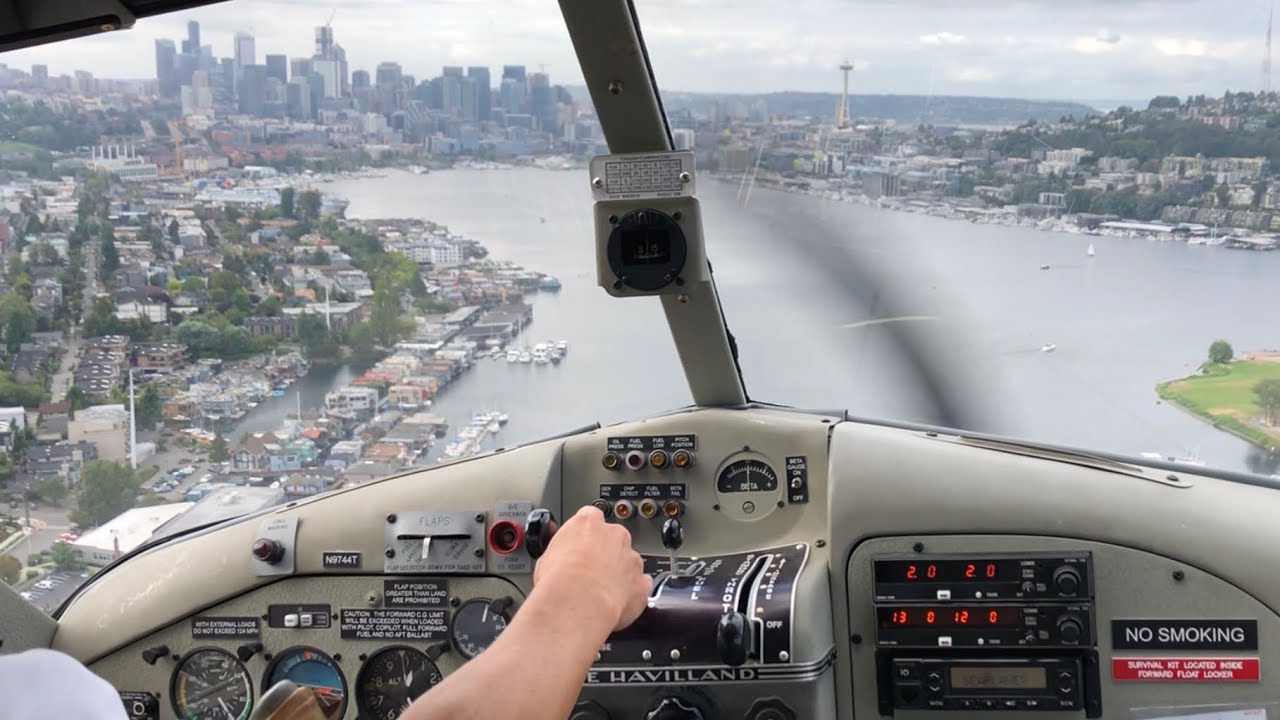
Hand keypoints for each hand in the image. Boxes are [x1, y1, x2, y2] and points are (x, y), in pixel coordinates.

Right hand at [532, 505, 650, 630]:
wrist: (577, 602)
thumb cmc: (558, 579)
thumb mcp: (546, 557)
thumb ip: (560, 551)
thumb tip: (556, 559)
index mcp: (589, 523)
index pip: (590, 517)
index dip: (585, 533)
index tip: (580, 544)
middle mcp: (615, 536)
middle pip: (615, 538)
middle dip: (605, 552)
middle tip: (589, 570)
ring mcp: (631, 559)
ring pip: (630, 562)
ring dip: (619, 573)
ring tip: (601, 591)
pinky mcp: (641, 583)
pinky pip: (640, 585)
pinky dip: (632, 593)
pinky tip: (618, 602)